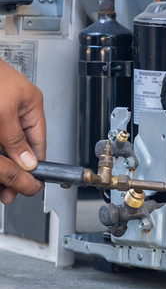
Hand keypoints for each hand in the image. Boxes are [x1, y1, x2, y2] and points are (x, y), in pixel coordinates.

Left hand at [0, 59, 45, 204]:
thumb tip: (27, 161)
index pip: (38, 141)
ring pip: (4, 142)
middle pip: (20, 144)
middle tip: (9, 186)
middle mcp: (15, 106)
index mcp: (30, 103)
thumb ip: (15, 139)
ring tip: (0, 177)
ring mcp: (0, 108)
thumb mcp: (3, 112)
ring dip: (2, 159)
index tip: (31, 180)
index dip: (35, 163)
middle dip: (15, 165)